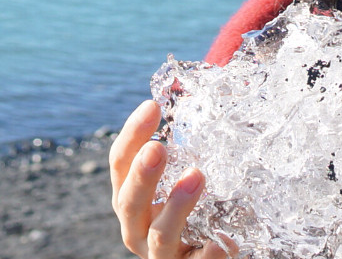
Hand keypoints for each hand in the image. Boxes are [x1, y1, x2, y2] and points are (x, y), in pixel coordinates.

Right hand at [109, 98, 233, 258]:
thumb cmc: (187, 214)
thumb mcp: (173, 184)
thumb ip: (179, 154)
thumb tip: (199, 98)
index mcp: (128, 199)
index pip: (119, 164)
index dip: (132, 135)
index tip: (152, 106)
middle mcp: (136, 228)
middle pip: (130, 202)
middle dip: (143, 175)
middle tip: (159, 147)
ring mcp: (159, 255)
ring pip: (160, 235)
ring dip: (177, 205)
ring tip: (197, 176)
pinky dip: (207, 254)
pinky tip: (221, 241)